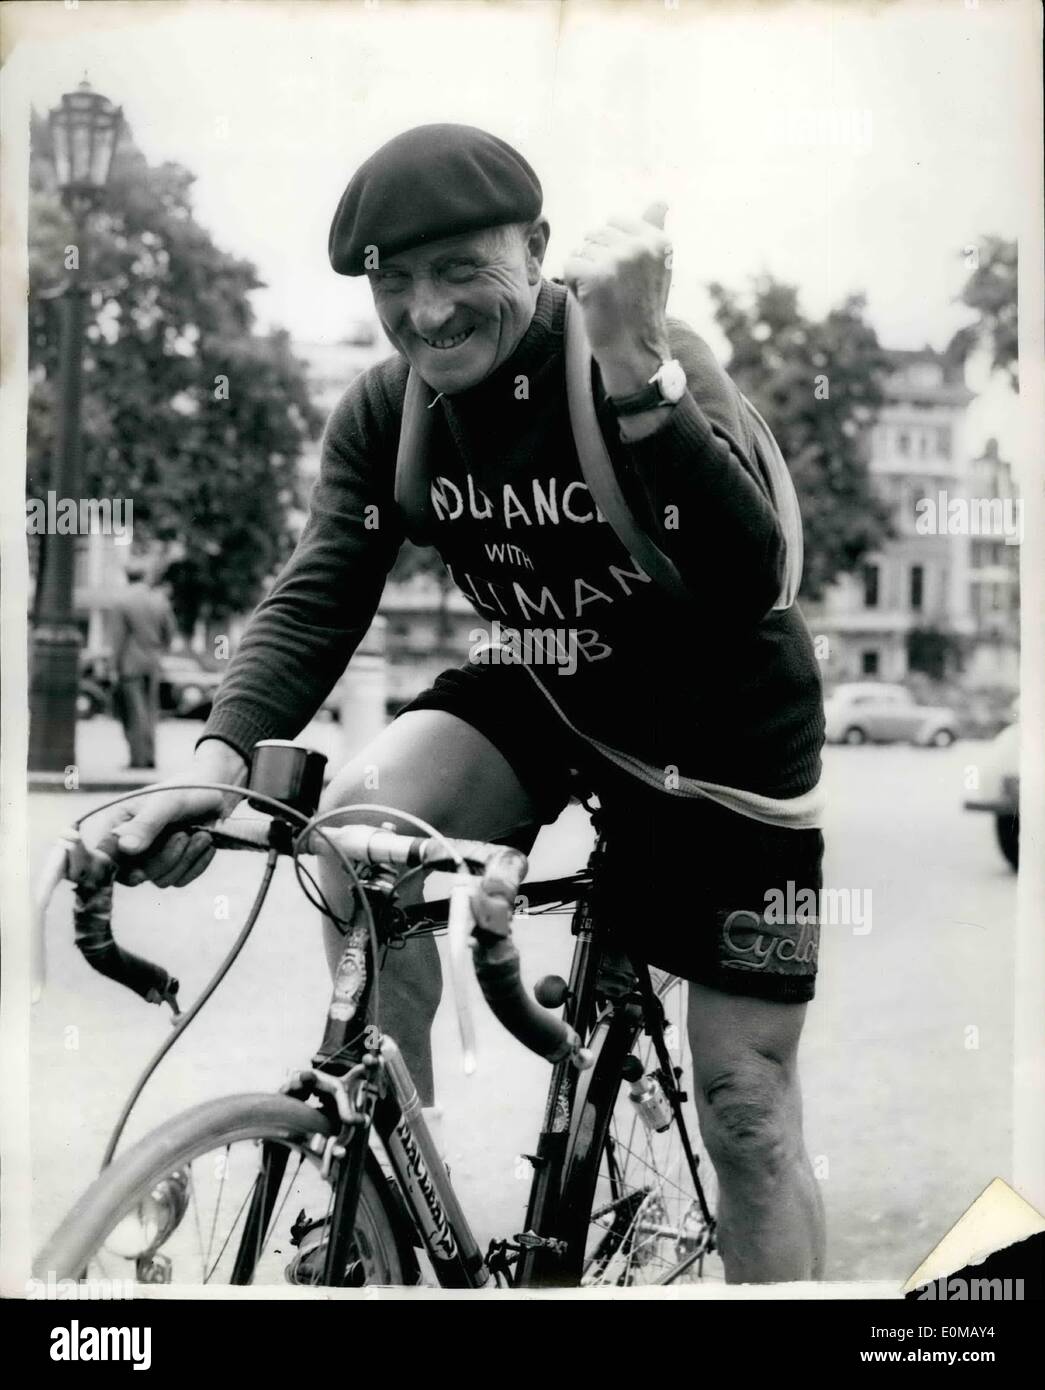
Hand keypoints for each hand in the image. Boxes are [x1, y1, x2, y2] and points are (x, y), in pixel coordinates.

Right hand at [85, 742, 246, 888]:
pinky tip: (206, 844)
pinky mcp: (173, 866)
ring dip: (185, 859)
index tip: (139, 873)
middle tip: (185, 834)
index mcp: (120, 826)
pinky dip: (196, 864)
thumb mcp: (167, 803)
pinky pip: (181, 880)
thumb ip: (146, 824)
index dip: (119, 871)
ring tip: (201, 835)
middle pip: (137, 876)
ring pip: (162, 880)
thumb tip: (125, 848)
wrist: (216, 793)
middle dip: (166, 857)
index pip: (106, 858)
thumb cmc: (187, 791)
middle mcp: (131, 846)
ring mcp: (152, 859)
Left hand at [562, 201, 672, 393]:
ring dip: (585, 274)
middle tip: (614, 292)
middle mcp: (642, 246)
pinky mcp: (596, 275)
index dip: (611, 251)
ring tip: (604, 298)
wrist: (636, 354)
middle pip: (595, 236)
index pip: (614, 223)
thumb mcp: (655, 268)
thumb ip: (653, 232)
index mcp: (658, 240)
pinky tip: (592, 303)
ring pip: (581, 250)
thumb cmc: (639, 311)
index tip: (627, 279)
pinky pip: (568, 266)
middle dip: (597, 262)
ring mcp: (619, 260)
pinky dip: (573, 286)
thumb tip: (661, 200)